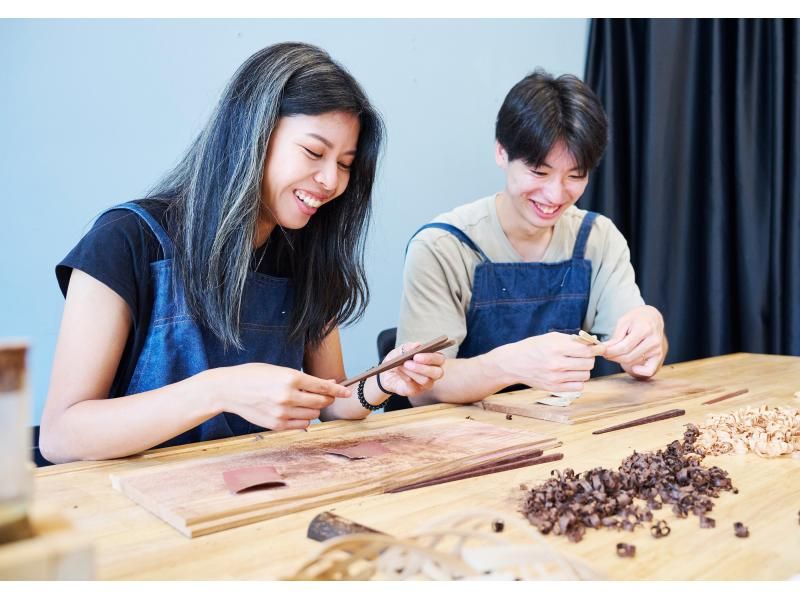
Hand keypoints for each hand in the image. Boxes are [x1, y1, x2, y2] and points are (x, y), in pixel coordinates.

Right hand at [205, 363, 350, 429]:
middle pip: (321, 402)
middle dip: (327, 398)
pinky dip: (304, 419)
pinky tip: (298, 412)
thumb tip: (329, 383)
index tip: (347, 392)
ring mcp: (282, 412)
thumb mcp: (280, 370)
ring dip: (315, 409)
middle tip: (327, 395)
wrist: (228, 389)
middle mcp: (288, 396)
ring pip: (312, 415)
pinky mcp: (276, 425)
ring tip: (306, 401)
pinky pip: (301, 425)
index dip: (338, 390)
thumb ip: (304, 379)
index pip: (322, 386)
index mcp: (290, 378)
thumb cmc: (254, 375)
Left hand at [377, 342, 444, 396]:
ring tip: (400, 366)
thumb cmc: (398, 359)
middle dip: (423, 368)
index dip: (430, 358)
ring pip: (426, 381)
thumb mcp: (400, 350)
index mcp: (433, 359)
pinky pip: (414, 387)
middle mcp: (433, 372)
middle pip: (438, 373)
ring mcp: (426, 383)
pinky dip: (405, 377)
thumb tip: (417, 344)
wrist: (386, 372)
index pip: (440, 359)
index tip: (416, 356)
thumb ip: (408, 347)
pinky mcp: (416, 391)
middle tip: (407, 363)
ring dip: (411, 372)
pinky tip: (399, 371)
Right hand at [495, 332, 604, 391]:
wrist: (514, 363)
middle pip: (589, 364)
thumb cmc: (534, 347)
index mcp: (556, 348)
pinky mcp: (554, 388)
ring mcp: (555, 378)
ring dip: (583, 369)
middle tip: (582, 355)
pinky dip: (578, 380)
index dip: (596, 349)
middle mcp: (556, 364)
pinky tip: (570, 374)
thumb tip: (594, 344)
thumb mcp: (551, 337)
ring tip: (574, 365)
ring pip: (585, 375)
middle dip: (589, 358)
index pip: (587, 351)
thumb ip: (572, 340)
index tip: (599, 348)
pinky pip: (579, 387)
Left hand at [603, 305, 665, 377]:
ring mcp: (657, 349)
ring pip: (634, 361)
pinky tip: (633, 367)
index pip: (624, 347)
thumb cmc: (635, 319)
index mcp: (644, 329)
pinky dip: (641, 372)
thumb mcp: (623, 322)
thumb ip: (616, 337)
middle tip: (605, 354)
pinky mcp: (659, 356)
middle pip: (628, 356)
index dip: (610, 351)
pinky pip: (650, 370)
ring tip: (614, 354)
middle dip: (613, 357)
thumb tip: (605, 349)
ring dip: (621, 360)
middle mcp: (653, 340)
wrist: (652, 318)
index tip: (602, 351)